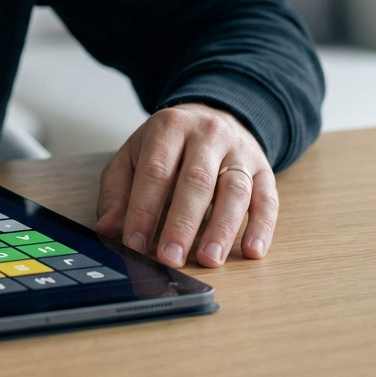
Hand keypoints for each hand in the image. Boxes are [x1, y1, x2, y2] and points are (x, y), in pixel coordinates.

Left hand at [95, 103, 276, 267]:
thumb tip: (108, 227)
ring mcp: (240, 152)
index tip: (135, 243)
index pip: (155, 171)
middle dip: (182, 223)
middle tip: (170, 257)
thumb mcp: (134, 155)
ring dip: (222, 229)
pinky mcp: (264, 170)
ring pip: (234, 190)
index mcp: (170, 127)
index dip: (144, 210)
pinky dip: (262, 227)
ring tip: (208, 259)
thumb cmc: (169, 145)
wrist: (213, 117)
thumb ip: (117, 190)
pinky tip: (252, 251)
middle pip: (196, 181)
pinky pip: (267, 199)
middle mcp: (208, 135)